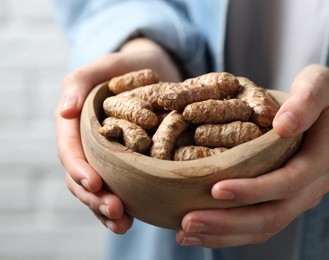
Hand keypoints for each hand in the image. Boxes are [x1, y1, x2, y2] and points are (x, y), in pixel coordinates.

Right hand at [56, 38, 181, 233]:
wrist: (154, 71)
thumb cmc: (125, 67)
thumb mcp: (103, 67)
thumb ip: (79, 83)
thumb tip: (62, 112)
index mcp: (77, 126)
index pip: (70, 151)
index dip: (79, 169)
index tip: (95, 183)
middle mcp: (89, 145)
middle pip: (82, 177)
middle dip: (94, 197)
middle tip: (115, 210)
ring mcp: (107, 158)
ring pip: (99, 190)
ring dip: (106, 210)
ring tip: (122, 223)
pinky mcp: (127, 165)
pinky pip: (121, 189)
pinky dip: (125, 206)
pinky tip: (131, 221)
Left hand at [176, 64, 328, 246]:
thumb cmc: (323, 94)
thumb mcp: (318, 85)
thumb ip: (305, 102)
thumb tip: (282, 126)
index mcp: (324, 157)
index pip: (288, 182)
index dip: (253, 189)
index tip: (215, 189)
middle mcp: (315, 185)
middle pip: (274, 215)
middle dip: (230, 222)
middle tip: (188, 222)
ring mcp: (302, 196)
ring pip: (266, 226)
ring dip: (226, 234)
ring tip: (187, 233)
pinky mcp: (288, 198)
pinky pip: (262, 223)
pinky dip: (232, 231)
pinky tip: (204, 232)